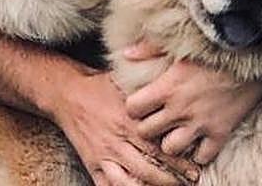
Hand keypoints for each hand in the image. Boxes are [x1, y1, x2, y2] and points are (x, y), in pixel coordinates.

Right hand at [48, 66, 199, 185]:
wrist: (66, 93)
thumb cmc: (99, 87)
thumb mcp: (125, 85)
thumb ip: (148, 96)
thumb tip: (173, 96)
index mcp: (126, 123)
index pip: (157, 149)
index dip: (178, 163)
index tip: (195, 169)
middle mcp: (115, 142)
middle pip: (147, 170)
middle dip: (171, 180)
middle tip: (189, 183)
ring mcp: (102, 155)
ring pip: (128, 183)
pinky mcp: (91, 163)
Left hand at [123, 41, 261, 164]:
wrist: (252, 57)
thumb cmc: (212, 48)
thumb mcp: (178, 45)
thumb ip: (149, 49)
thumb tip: (126, 54)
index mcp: (167, 87)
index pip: (133, 109)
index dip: (134, 108)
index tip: (141, 104)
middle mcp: (180, 109)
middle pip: (147, 132)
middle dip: (148, 126)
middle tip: (156, 119)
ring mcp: (201, 123)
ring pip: (171, 149)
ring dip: (171, 141)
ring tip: (176, 131)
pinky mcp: (221, 133)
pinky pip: (202, 157)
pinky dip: (198, 152)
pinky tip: (198, 139)